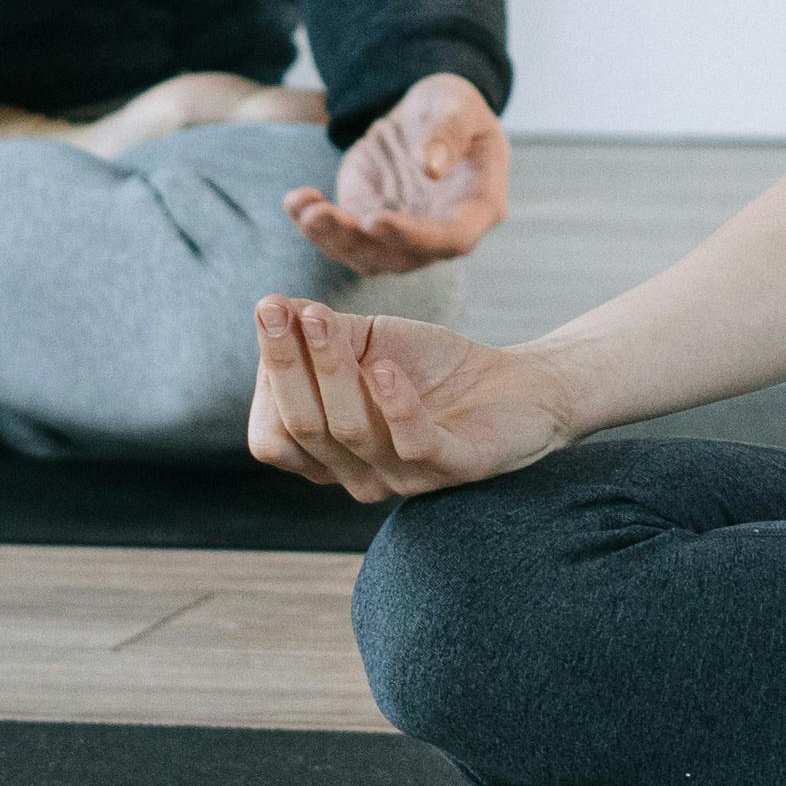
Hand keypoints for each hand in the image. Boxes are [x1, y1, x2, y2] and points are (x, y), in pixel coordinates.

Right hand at [246, 297, 576, 499]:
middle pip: (306, 429)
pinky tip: (383, 365)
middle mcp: (359, 476)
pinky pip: (413, 444)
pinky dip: (395, 403)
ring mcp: (405, 478)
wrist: (515, 384)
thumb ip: (319, 333)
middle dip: (288, 365)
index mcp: (329, 455)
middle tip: (279, 309)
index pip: (274, 437)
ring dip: (332, 368)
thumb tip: (270, 307)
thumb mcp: (368, 341)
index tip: (270, 310)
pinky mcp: (454, 468)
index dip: (270, 377)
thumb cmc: (430, 366)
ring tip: (323, 318)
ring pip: (351, 432)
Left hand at [283, 70, 507, 275]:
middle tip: (322, 216)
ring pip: (365, 256)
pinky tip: (295, 200)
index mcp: (478, 207)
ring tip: (303, 207)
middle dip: (359, 242)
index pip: (452, 239)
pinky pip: (339, 236)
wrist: (422, 114)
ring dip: (330, 238)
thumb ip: (449, 132)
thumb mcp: (456, 104)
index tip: (376, 219)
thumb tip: (430, 167)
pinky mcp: (367, 225)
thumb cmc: (451, 107)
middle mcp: (440, 232)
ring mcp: (402, 234)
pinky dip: (314, 224)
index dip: (416, 238)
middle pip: (402, 258)